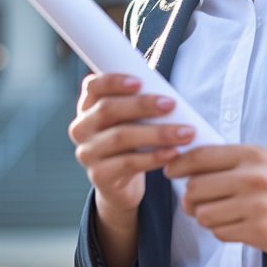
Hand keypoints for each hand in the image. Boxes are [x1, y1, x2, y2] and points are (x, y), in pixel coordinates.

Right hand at [69, 72, 196, 213]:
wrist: (120, 184)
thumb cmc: (131, 142)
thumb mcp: (129, 121)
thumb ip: (139, 105)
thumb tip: (168, 97)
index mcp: (88, 107)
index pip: (93, 86)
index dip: (114, 81)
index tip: (140, 82)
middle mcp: (82, 128)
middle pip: (108, 110)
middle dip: (142, 105)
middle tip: (171, 104)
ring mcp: (88, 153)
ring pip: (120, 137)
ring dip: (157, 134)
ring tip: (184, 133)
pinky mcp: (99, 175)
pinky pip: (128, 163)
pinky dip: (154, 157)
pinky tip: (173, 153)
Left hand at [164, 144, 266, 266]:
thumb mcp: (262, 163)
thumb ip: (227, 161)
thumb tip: (180, 164)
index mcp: (252, 155)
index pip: (200, 156)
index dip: (178, 165)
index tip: (170, 172)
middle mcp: (255, 177)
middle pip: (195, 188)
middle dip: (189, 198)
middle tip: (195, 203)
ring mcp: (258, 206)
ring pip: (204, 214)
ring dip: (206, 218)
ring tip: (221, 215)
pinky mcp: (261, 233)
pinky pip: (220, 233)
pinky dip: (223, 232)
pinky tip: (239, 226)